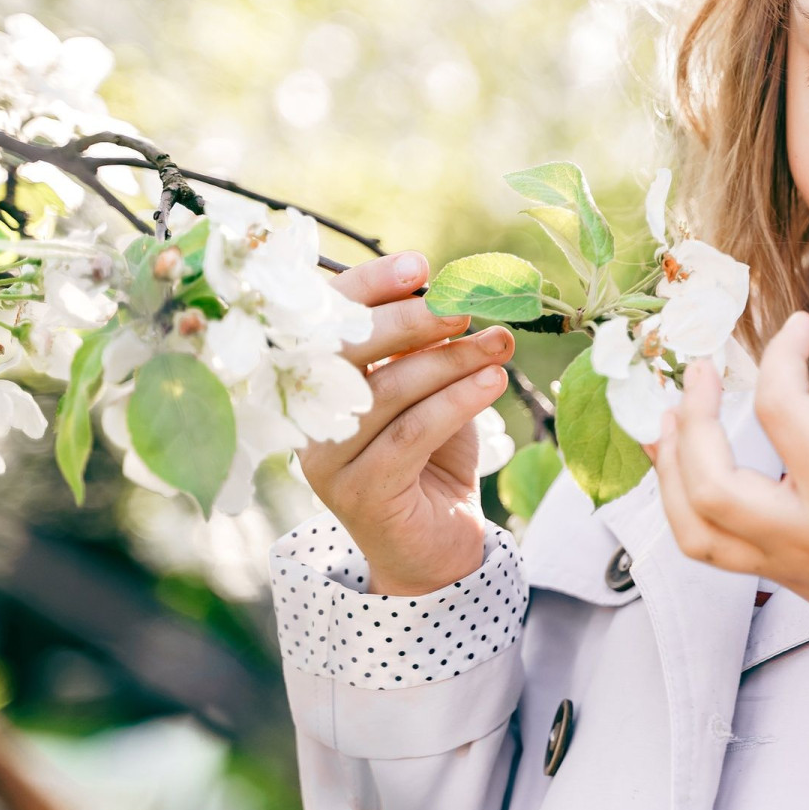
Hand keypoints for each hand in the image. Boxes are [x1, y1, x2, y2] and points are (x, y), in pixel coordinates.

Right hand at [294, 250, 511, 596]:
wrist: (438, 545)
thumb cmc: (432, 456)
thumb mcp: (429, 390)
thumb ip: (425, 345)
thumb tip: (452, 287)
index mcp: (316, 380)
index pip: (326, 320)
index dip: (369, 287)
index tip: (419, 265)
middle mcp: (309, 417)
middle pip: (347, 352)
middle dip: (411, 320)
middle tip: (465, 304)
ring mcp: (327, 459)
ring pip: (387, 393)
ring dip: (450, 360)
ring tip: (499, 343)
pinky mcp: (360, 492)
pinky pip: (409, 434)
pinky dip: (455, 402)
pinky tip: (493, 383)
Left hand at [647, 311, 808, 678]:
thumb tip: (796, 414)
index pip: (782, 409)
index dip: (781, 354)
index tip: (795, 327)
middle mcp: (803, 532)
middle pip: (711, 480)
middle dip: (695, 416)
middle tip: (702, 371)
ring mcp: (785, 562)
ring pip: (693, 526)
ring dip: (670, 468)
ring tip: (667, 418)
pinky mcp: (780, 578)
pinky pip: (710, 546)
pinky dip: (682, 505)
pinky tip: (679, 470)